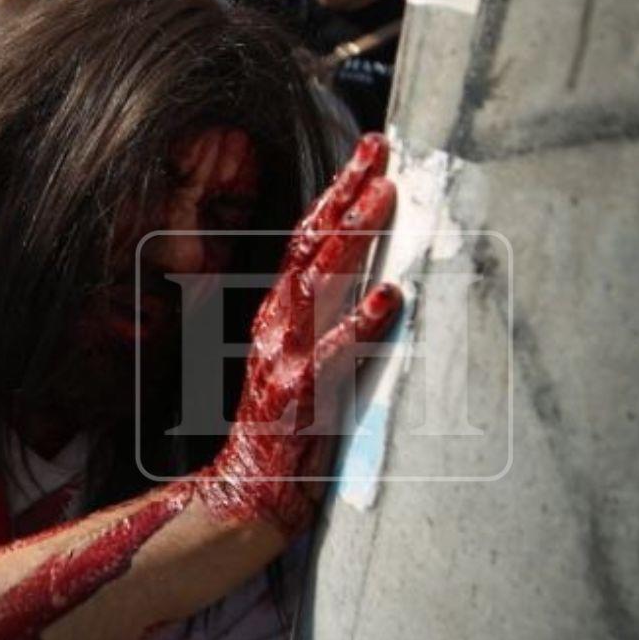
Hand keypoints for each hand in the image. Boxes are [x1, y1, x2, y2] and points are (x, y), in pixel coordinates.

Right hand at [200, 133, 401, 536]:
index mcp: (279, 310)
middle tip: (382, 149)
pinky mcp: (301, 395)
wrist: (250, 489)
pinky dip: (361, 324)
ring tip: (386, 196)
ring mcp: (286, 356)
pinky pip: (335, 354)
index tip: (369, 150)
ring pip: (320, 284)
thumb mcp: (298, 354)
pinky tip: (388, 295)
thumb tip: (369, 270)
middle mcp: (279, 323)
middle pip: (313, 244)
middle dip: (348, 192)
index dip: (339, 191)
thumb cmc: (285, 422)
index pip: (309, 237)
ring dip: (354, 237)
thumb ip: (323, 314)